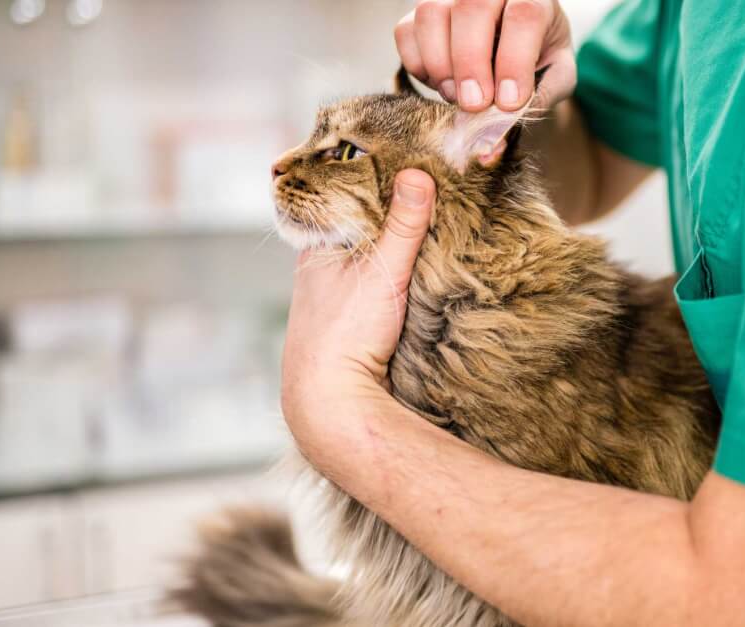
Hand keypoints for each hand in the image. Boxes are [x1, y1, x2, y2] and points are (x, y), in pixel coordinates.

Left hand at [280, 170, 436, 455]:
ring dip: (388, 250)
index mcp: (316, 246)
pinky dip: (390, 277)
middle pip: (356, 229)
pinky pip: (370, 287)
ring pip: (362, 260)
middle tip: (426, 192)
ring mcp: (329, 297)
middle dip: (385, 215)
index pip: (346, 199)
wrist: (329, 403)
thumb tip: (419, 173)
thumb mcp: (382, 271)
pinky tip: (412, 277)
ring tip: (428, 228)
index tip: (406, 166)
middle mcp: (317, 268)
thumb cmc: (345, 334)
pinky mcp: (346, 323)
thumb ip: (403, 225)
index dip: (374, 183)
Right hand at [395, 0, 575, 111]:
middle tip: (475, 104)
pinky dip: (419, 65)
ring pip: (431, 15)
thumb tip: (496, 138)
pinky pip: (405, 32)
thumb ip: (538, 100)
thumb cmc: (540, 58)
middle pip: (471, 7)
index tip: (509, 101)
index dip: (514, 61)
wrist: (519, 43)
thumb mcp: (555, 77)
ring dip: (440, 65)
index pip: (523, 15)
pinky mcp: (420, 13)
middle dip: (470, 63)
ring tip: (456, 95)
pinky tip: (440, 84)